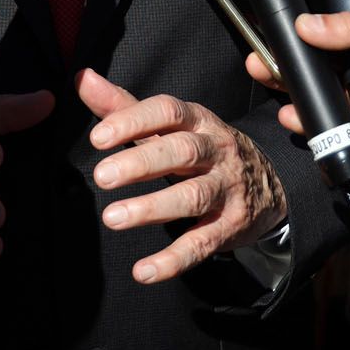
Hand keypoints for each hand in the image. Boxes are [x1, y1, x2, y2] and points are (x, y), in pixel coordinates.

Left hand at [80, 69, 285, 285]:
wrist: (268, 182)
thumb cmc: (203, 148)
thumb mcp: (170, 124)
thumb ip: (123, 106)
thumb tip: (81, 78)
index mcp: (197, 121)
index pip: (168, 112)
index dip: (134, 122)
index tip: (98, 137)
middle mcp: (216, 150)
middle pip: (182, 151)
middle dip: (141, 163)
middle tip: (102, 177)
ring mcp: (226, 189)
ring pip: (192, 197)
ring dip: (151, 208)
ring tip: (113, 218)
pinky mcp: (231, 226)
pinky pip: (202, 243)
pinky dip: (174, 259)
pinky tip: (144, 271)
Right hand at [245, 12, 349, 170]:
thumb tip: (305, 24)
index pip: (328, 33)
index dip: (300, 32)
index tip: (272, 30)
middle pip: (312, 65)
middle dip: (282, 62)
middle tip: (257, 59)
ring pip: (313, 95)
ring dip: (288, 90)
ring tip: (268, 80)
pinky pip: (323, 128)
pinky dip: (305, 122)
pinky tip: (293, 115)